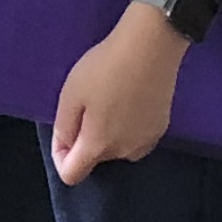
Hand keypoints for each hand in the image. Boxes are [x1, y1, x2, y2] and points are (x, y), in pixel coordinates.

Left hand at [50, 3, 187, 184]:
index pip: (72, 175)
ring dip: (108, 135)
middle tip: (86, 105)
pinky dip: (127, 127)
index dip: (60, 157)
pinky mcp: (161, 128)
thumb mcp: (71, 94)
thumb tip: (67, 146)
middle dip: (86, 140)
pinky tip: (128, 101)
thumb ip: (64, 128)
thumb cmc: (105, 68)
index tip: (63, 132)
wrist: (151, 46)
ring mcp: (146, 142)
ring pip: (116, 148)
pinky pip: (135, 138)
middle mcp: (124, 152)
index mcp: (98, 146)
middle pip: (95, 159)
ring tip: (109, 102)